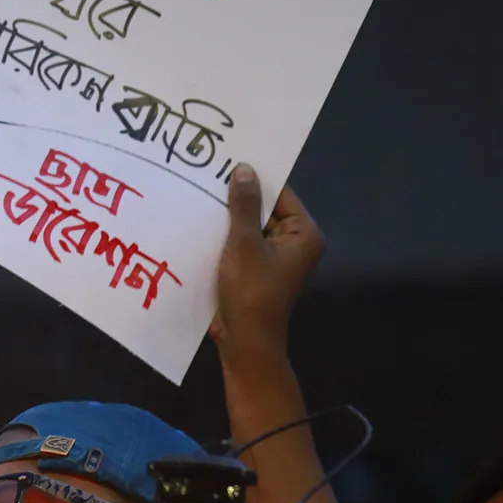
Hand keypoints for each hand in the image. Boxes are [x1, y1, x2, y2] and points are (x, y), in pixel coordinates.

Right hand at [209, 166, 324, 356]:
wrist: (244, 340)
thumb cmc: (251, 291)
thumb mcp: (244, 243)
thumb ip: (244, 206)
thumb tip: (244, 170)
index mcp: (304, 234)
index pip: (281, 195)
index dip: (255, 180)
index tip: (228, 161)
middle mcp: (294, 244)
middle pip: (264, 211)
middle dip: (237, 201)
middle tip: (207, 178)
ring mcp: (274, 259)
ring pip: (249, 229)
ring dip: (227, 221)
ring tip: (198, 200)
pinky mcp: (255, 272)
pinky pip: (240, 246)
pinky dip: (224, 240)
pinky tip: (199, 228)